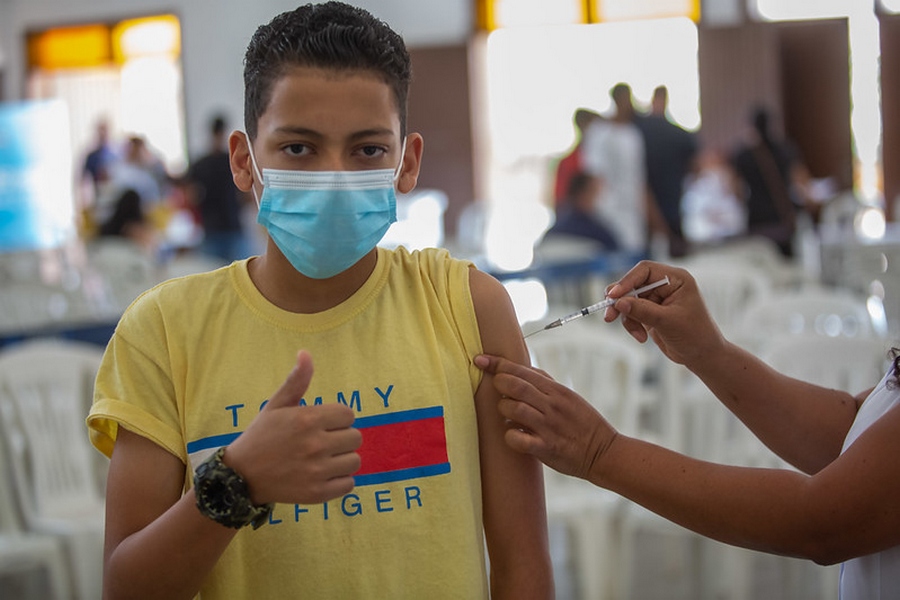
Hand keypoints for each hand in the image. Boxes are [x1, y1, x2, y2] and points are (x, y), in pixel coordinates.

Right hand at [225, 350, 361, 504]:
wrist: (240, 476)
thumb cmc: (261, 436)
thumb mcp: (276, 405)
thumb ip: (296, 381)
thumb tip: (306, 353)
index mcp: (307, 419)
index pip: (349, 414)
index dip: (337, 418)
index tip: (322, 424)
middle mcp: (315, 445)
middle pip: (355, 437)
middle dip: (341, 438)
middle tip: (321, 442)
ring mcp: (317, 471)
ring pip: (354, 461)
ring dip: (342, 459)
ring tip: (323, 459)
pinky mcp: (318, 493)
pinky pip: (349, 484)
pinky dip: (340, 481)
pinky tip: (323, 475)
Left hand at [473, 354, 615, 481]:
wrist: (604, 453)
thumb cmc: (583, 423)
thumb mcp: (568, 396)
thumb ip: (545, 382)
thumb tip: (522, 369)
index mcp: (556, 390)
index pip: (522, 370)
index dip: (497, 364)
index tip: (480, 359)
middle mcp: (551, 405)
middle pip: (515, 386)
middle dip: (498, 383)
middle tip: (496, 389)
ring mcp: (548, 427)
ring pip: (514, 409)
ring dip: (503, 409)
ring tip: (507, 415)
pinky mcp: (546, 448)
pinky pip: (518, 439)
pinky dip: (509, 436)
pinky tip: (513, 435)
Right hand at [603, 260, 725, 367]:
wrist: (702, 356)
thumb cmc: (695, 335)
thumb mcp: (668, 322)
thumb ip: (643, 310)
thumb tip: (619, 302)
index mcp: (676, 279)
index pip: (645, 270)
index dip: (627, 281)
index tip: (613, 296)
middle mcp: (665, 285)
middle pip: (632, 284)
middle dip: (621, 301)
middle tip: (609, 316)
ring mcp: (656, 299)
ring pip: (628, 300)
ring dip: (627, 317)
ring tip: (636, 333)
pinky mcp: (649, 312)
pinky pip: (631, 313)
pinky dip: (631, 325)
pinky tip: (642, 337)